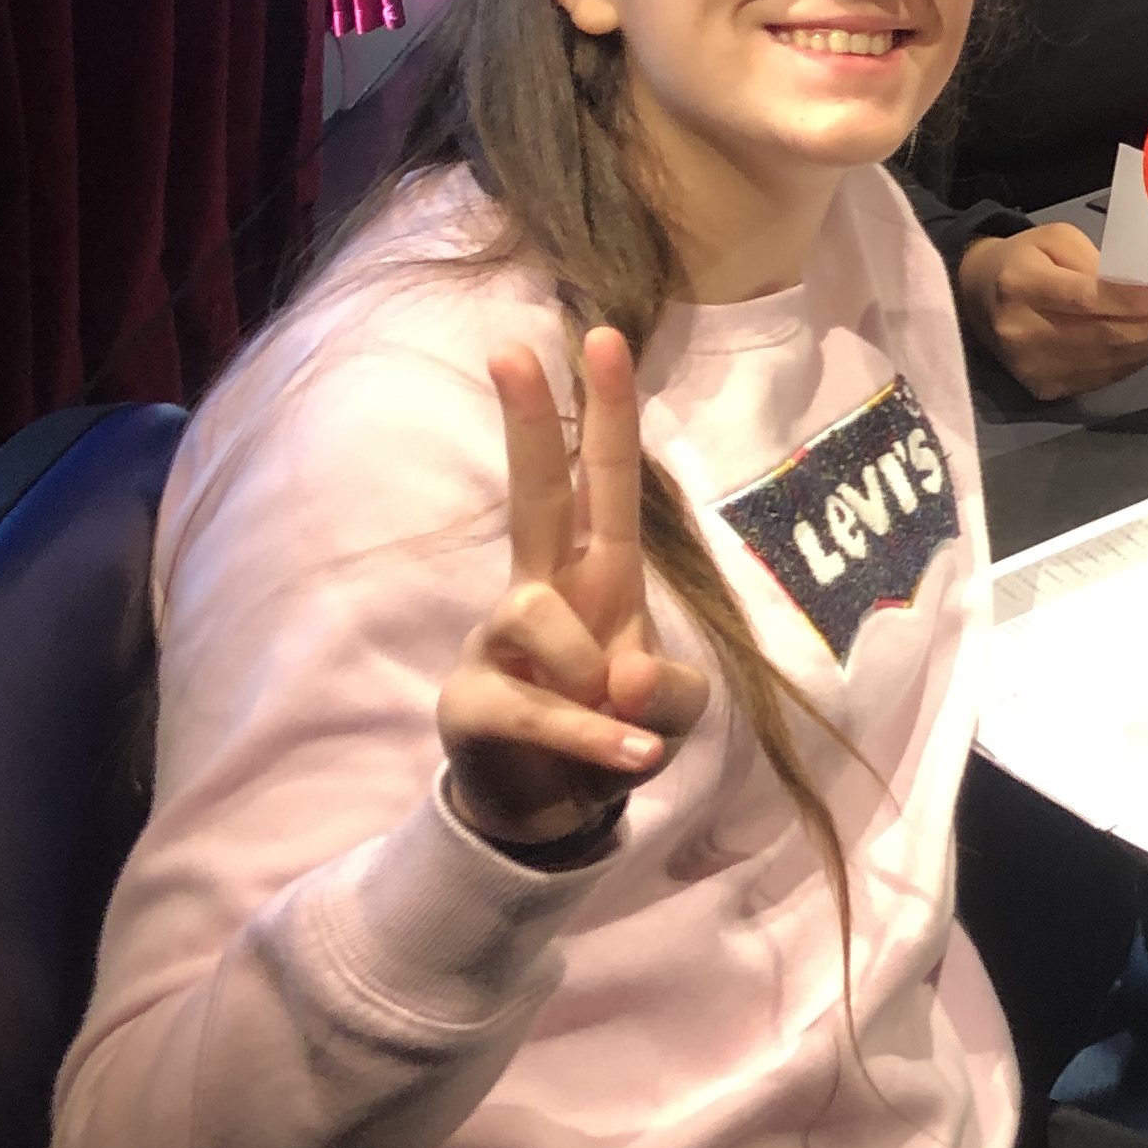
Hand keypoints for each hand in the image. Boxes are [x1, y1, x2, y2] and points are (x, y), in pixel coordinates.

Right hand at [440, 332, 711, 847]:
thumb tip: (629, 674)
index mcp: (598, 575)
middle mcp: (544, 592)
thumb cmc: (617, 733)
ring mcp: (498, 641)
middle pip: (536, 494)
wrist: (553, 812)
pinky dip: (598, 739)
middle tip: (511, 347)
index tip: (602, 335)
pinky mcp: (472, 700)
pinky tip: (633, 756)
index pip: (605, 483)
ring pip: (543, 617)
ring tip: (620, 726)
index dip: (606, 414)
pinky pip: (540, 708)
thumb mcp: (675, 714)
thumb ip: (673, 693)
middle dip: (529, 422)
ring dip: (598, 680)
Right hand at [960, 224, 1147, 400]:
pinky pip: (1099, 378)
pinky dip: (1131, 362)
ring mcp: (1031, 366)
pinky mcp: (1041, 387)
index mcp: (1021, 285)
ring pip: (1106, 363)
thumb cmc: (1023, 259)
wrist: (977, 297)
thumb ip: (1094, 262)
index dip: (1128, 303)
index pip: (1084, 300)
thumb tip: (1139, 291)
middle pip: (1102, 337)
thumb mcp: (1054, 240)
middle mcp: (1022, 331)